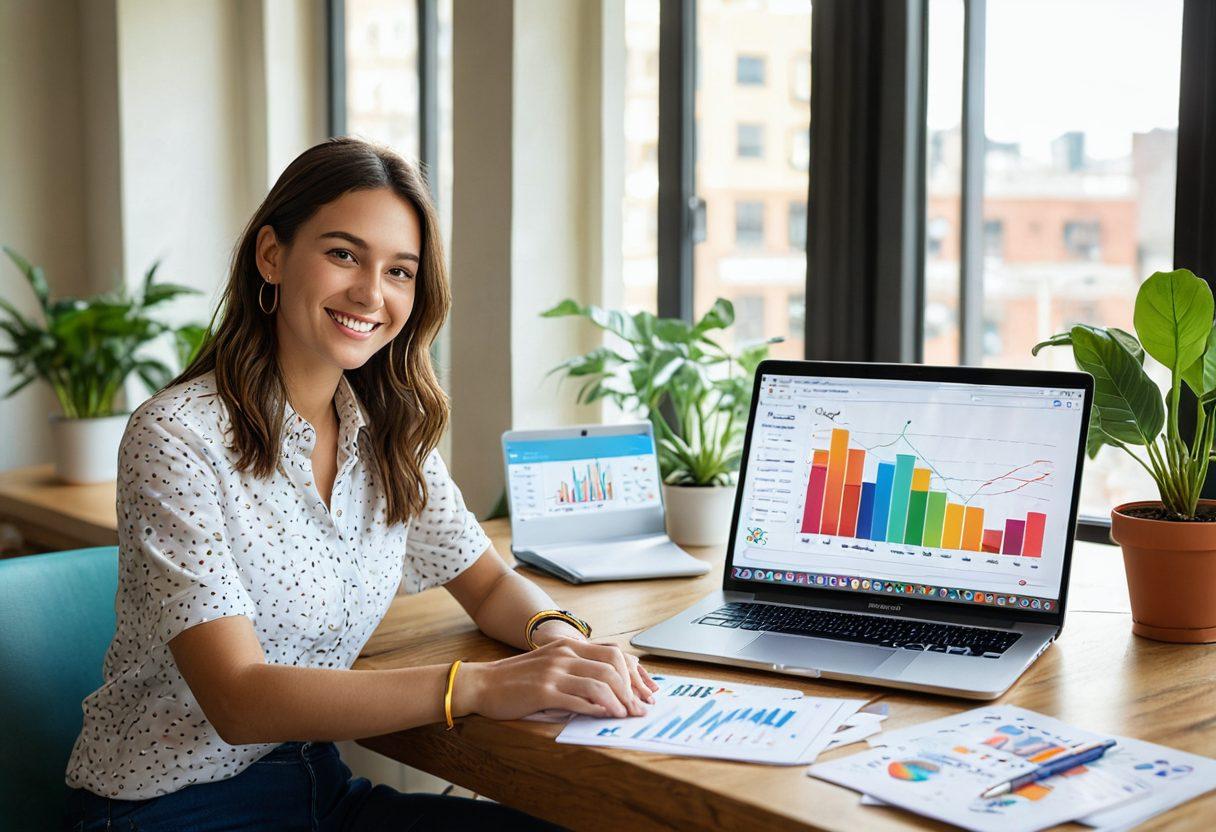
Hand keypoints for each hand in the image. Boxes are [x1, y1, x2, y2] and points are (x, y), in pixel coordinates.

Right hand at [452, 639, 660, 721]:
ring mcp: (554, 672)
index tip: (645, 692)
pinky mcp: (543, 691)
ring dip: (618, 702)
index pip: (614, 654)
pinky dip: (596, 710)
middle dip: (631, 690)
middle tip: (639, 708)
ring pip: (599, 684)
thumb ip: (577, 667)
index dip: (634, 674)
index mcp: (569, 646)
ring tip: (625, 715)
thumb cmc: (518, 678)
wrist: (483, 683)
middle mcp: (564, 655)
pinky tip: (604, 717)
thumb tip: (609, 683)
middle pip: (612, 668)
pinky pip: (578, 700)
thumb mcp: (551, 662)